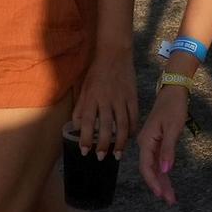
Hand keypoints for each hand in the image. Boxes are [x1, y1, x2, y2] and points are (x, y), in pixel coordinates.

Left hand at [71, 47, 138, 165]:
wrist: (115, 53)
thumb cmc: (96, 71)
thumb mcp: (84, 87)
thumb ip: (81, 107)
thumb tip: (78, 126)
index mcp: (92, 97)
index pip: (88, 122)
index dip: (86, 139)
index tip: (85, 151)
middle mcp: (107, 100)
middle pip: (106, 127)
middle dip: (103, 145)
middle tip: (100, 157)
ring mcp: (122, 99)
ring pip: (122, 125)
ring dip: (120, 142)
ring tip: (117, 154)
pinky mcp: (133, 96)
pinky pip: (134, 116)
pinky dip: (132, 129)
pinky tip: (129, 138)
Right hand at [135, 86, 188, 204]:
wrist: (173, 91)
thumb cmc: (173, 107)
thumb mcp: (173, 128)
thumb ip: (168, 150)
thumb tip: (165, 171)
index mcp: (146, 141)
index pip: (147, 167)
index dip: (153, 182)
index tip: (162, 195)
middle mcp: (145, 144)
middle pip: (150, 170)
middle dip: (160, 186)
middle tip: (171, 201)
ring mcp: (150, 143)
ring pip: (154, 167)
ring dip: (162, 181)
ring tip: (171, 196)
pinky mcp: (156, 141)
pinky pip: (158, 160)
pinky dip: (163, 172)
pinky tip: (168, 181)